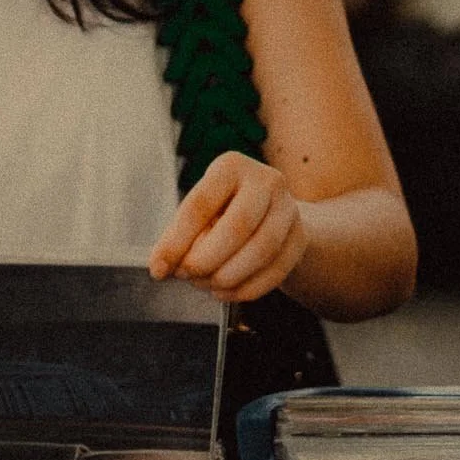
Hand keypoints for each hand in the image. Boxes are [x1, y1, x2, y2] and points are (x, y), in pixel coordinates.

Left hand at [148, 151, 308, 302]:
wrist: (271, 214)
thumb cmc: (224, 211)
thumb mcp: (199, 212)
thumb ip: (179, 236)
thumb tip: (160, 266)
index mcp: (231, 166)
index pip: (200, 204)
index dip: (176, 241)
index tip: (158, 268)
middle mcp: (265, 180)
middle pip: (238, 225)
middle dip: (207, 258)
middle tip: (187, 276)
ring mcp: (288, 207)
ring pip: (262, 249)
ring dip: (229, 276)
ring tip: (206, 285)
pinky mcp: (301, 236)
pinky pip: (277, 269)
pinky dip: (248, 288)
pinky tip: (226, 293)